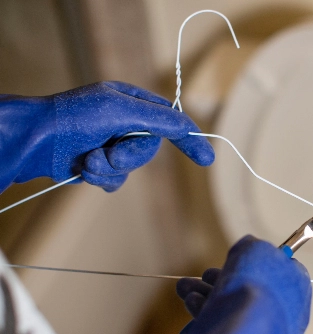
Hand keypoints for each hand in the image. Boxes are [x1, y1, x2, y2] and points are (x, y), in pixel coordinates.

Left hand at [0, 81, 213, 192]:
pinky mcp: (99, 165)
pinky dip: (101, 177)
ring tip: (89, 158)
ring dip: (110, 167)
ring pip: (132, 168)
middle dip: (130, 155)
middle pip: (150, 149)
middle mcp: (124, 123)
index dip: (189, 139)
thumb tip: (187, 126)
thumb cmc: (74, 117)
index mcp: (132, 102)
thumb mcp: (121, 110)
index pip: (170, 120)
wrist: (34, 141)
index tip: (206, 158)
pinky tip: (84, 167)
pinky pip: (116, 180)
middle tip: (111, 153)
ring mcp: (111, 145)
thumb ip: (158, 119)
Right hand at [176, 235, 311, 333]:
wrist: (246, 324)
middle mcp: (284, 307)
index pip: (278, 268)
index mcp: (296, 284)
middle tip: (205, 274)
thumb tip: (247, 247)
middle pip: (249, 287)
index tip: (238, 256)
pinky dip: (204, 310)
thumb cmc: (256, 282)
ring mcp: (265, 325)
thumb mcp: (254, 247)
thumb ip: (251, 245)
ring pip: (231, 304)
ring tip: (186, 287)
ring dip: (205, 292)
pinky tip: (191, 301)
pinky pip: (223, 319)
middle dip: (220, 277)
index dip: (255, 259)